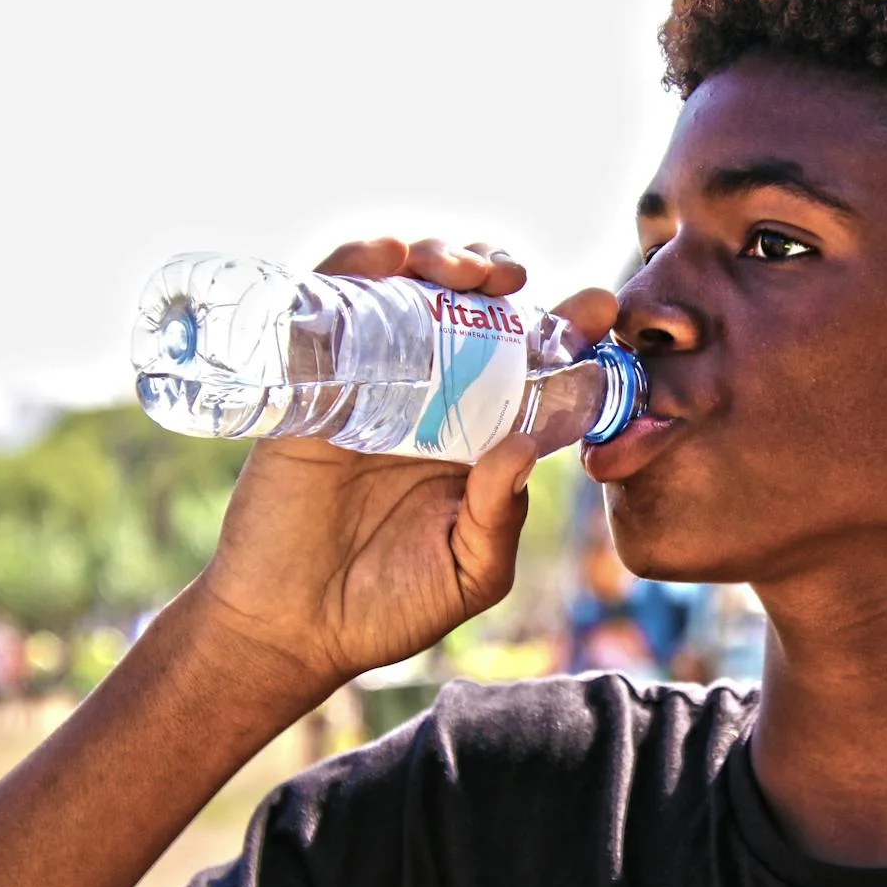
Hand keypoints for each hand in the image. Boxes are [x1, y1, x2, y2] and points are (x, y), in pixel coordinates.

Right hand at [183, 237, 618, 708]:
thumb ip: (500, 518)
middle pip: (470, 308)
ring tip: (460, 273)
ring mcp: (370, 384)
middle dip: (498, 275)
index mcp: (481, 436)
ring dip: (439, 257)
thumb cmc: (387, 607)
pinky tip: (387, 259)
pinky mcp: (312, 383)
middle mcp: (431, 398)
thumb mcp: (469, 572)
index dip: (565, 329)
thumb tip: (522, 448)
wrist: (289, 628)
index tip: (597, 307)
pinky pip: (331, 305)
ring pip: (408, 291)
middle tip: (515, 281)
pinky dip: (358, 265)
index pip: (531, 366)